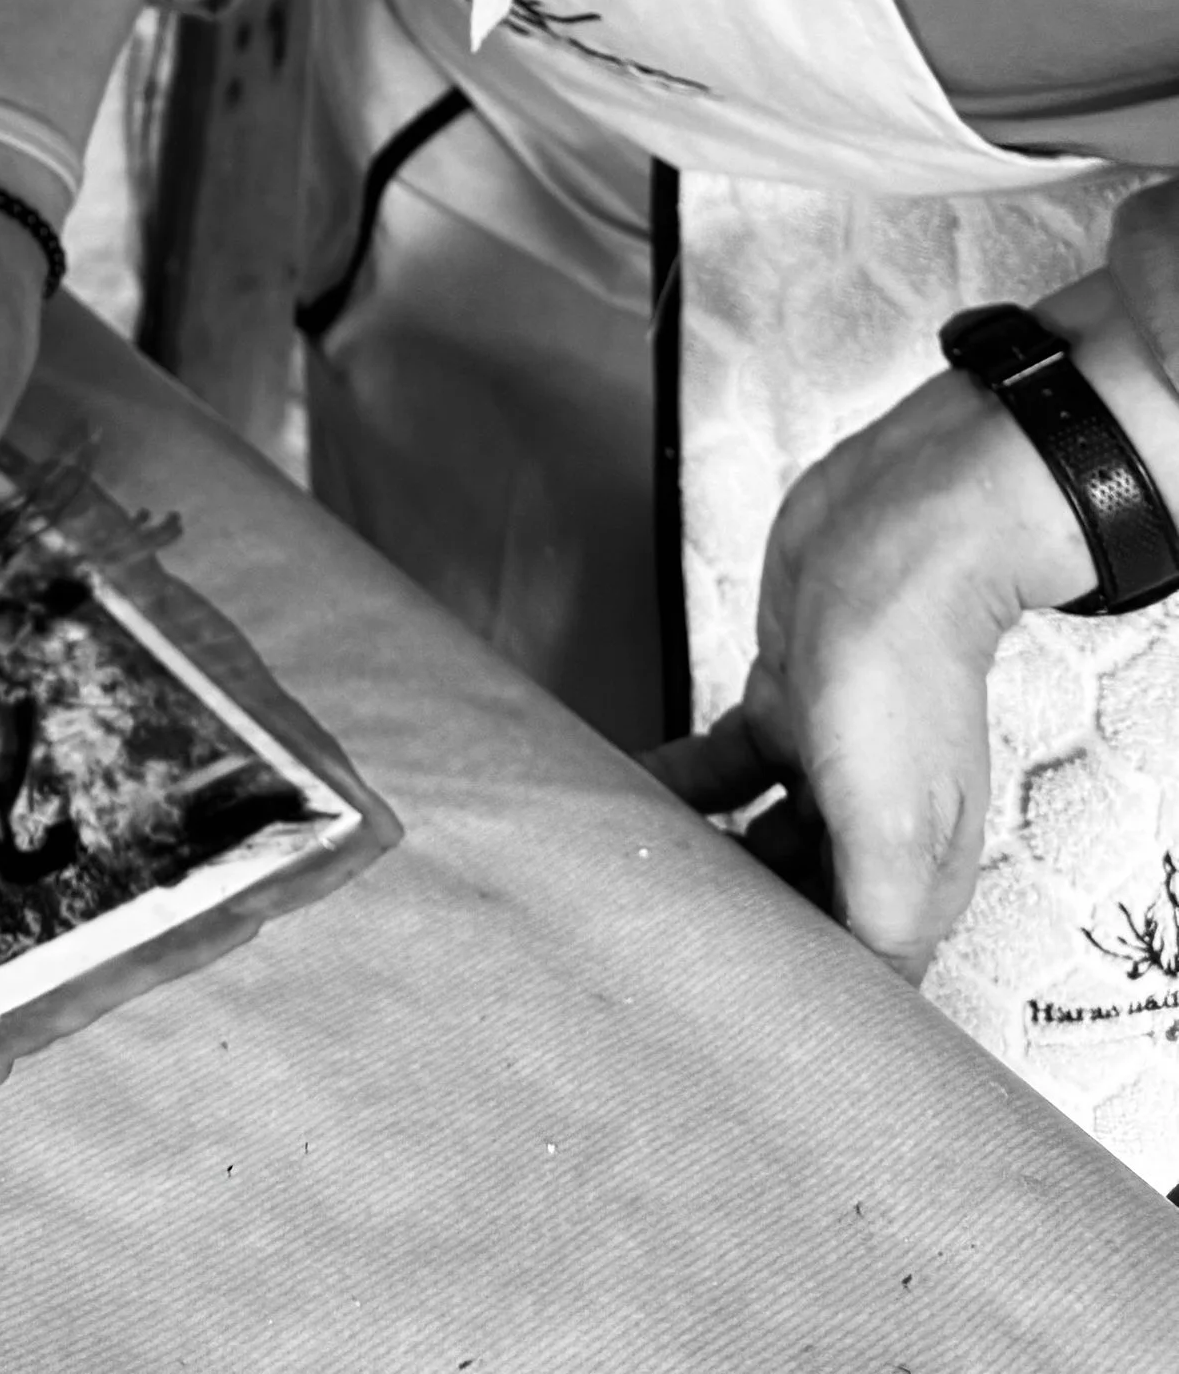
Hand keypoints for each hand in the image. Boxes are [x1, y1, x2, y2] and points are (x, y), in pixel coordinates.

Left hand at [644, 355, 1093, 980]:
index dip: (800, 996)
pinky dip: (678, 785)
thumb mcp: (893, 828)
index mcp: (915, 873)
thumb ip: (874, 928)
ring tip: (631, 878)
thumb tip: (854, 1011)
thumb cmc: (902, 669)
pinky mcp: (786, 704)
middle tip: (656, 943)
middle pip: (799, 908)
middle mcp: (877, 828)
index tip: (729, 1009)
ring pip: (753, 841)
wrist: (891, 534)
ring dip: (697, 860)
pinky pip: (723, 769)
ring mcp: (831, 763)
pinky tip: (632, 793)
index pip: (856, 967)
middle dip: (734, 928)